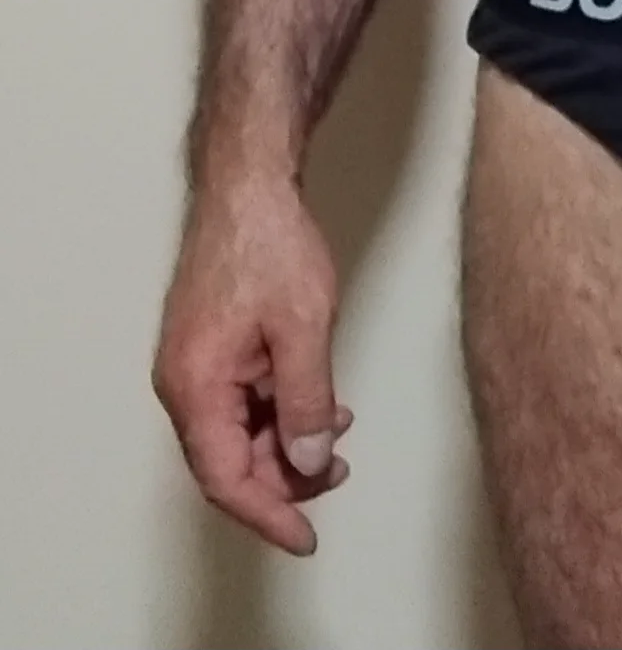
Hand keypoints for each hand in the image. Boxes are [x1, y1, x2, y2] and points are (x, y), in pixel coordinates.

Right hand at [152, 176, 353, 556]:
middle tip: (337, 473)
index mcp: (195, 385)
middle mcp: (184, 382)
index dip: (268, 514)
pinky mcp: (211, 346)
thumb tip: (309, 461)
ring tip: (338, 436)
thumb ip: (306, 400)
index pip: (225, 477)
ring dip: (287, 440)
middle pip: (230, 459)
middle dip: (285, 475)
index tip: (305, 537)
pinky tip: (320, 402)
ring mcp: (195, 364)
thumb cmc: (269, 242)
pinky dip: (280, 409)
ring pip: (239, 430)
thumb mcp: (304, 326)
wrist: (250, 182)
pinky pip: (242, 399)